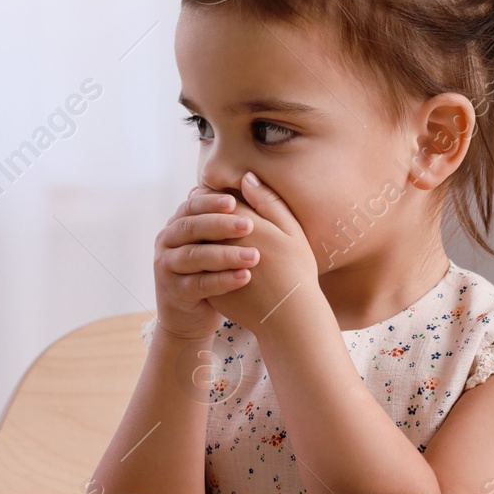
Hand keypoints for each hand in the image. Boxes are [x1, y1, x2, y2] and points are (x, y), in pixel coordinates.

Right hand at [152, 186, 258, 340]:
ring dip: (225, 255)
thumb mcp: (215, 243)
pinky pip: (199, 284)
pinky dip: (222, 280)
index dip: (211, 202)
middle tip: (249, 225)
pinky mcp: (174, 293)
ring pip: (195, 256)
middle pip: (191, 228)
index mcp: (178, 224)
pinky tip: (244, 277)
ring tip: (254, 256)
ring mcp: (167, 267)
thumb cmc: (210, 272)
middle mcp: (167, 242)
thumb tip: (248, 180)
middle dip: (220, 225)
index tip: (234, 200)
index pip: (192, 205)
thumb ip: (224, 217)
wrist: (190, 316)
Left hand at [207, 172, 320, 334]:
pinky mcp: (208, 287)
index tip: (216, 193)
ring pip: (197, 242)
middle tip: (198, 203)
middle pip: (204, 219)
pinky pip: (196, 268)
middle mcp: (226, 244)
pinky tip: (202, 256)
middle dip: (202, 212)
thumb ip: (269, 203)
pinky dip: (196, 260)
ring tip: (201, 231)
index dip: (218, 196)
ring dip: (196, 234)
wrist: (289, 317)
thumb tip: (246, 177)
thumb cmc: (297, 271)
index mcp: (247, 226)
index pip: (223, 201)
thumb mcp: (292, 231)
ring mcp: (214, 268)